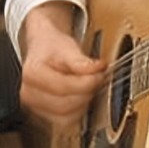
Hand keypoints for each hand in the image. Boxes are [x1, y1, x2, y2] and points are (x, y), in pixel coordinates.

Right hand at [20, 2, 105, 128]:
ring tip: (91, 85)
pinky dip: (79, 110)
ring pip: (66, 117)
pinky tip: (84, 94)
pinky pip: (65, 121)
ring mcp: (35, 106)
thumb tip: (96, 68)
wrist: (44, 49)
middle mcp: (29, 94)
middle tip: (99, 77)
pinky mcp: (44, 114)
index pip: (63, 87)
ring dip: (84, 103)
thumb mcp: (67, 46)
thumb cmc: (53, 47)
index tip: (100, 72)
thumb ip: (80, 60)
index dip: (87, 82)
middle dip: (87, 92)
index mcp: (33, 74)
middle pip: (65, 105)